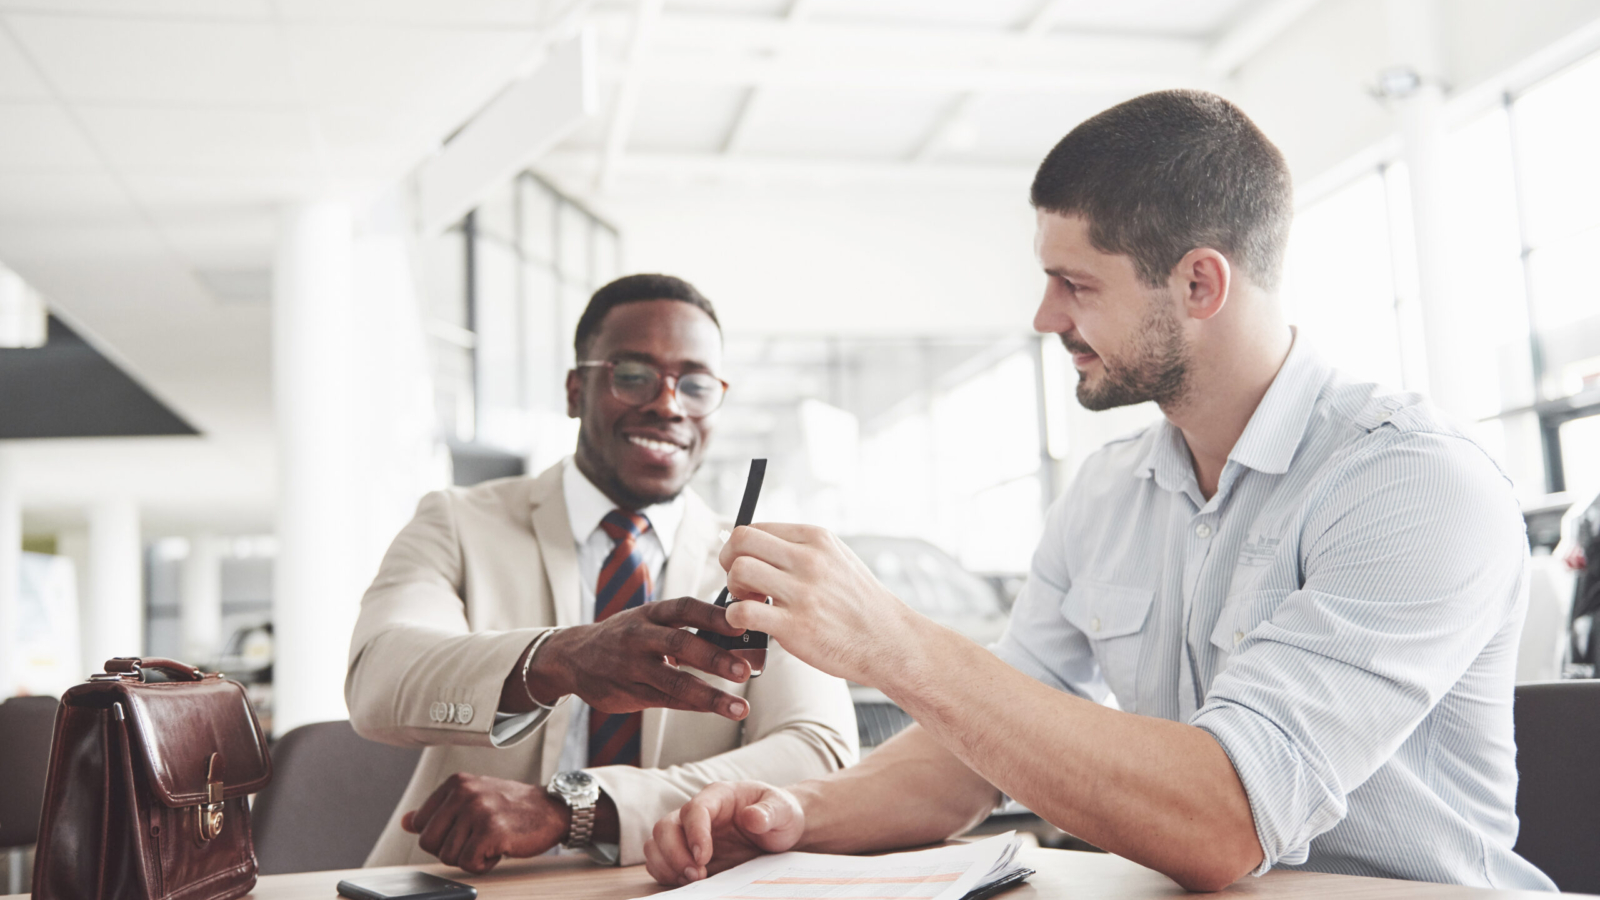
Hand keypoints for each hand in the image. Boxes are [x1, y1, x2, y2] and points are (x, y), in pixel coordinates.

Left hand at [401, 773, 568, 873]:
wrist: (552, 810)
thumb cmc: (512, 807)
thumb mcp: (473, 799)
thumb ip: (439, 811)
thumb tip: (406, 822)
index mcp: (455, 783)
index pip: (420, 824)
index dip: (442, 836)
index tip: (466, 829)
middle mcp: (464, 792)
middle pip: (429, 843)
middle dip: (452, 849)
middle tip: (477, 839)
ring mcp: (478, 810)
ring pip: (448, 857)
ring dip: (471, 857)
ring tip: (491, 841)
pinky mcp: (491, 830)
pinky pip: (468, 864)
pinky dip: (483, 865)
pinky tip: (498, 849)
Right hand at [526, 596, 753, 719]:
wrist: (572, 657)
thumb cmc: (624, 636)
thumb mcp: (646, 619)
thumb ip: (682, 626)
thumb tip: (734, 632)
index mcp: (649, 613)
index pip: (684, 608)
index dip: (713, 615)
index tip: (741, 623)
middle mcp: (639, 637)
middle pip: (680, 644)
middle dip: (714, 658)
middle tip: (744, 670)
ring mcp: (632, 667)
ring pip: (675, 682)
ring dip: (710, 696)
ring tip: (739, 708)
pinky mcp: (628, 693)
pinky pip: (666, 700)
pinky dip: (693, 705)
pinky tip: (716, 710)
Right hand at [645, 782, 805, 886]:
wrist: (778, 830)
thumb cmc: (779, 814)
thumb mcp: (784, 810)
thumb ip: (769, 811)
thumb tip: (752, 817)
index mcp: (718, 796)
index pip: (695, 809)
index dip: (694, 833)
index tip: (703, 856)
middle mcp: (697, 813)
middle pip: (665, 827)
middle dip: (675, 853)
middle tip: (697, 874)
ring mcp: (688, 833)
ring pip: (656, 843)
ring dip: (667, 865)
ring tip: (692, 880)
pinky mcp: (686, 853)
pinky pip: (660, 860)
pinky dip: (666, 873)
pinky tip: (687, 882)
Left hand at [719, 524, 921, 684]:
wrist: (890, 642)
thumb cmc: (861, 605)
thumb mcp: (838, 559)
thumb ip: (803, 549)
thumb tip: (761, 546)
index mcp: (817, 539)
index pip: (756, 527)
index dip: (741, 548)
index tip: (749, 567)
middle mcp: (809, 560)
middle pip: (741, 540)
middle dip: (728, 561)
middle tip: (741, 584)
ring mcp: (802, 593)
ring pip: (739, 571)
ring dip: (733, 589)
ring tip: (751, 603)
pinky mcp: (796, 626)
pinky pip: (743, 612)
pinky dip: (735, 618)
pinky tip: (749, 624)